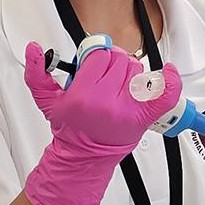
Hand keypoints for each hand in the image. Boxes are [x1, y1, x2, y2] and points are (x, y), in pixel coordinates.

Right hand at [21, 41, 183, 204]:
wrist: (84, 155)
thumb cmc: (71, 126)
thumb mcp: (47, 101)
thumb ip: (36, 73)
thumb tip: (34, 49)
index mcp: (83, 97)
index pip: (98, 55)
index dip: (95, 57)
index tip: (92, 65)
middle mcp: (107, 103)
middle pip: (120, 60)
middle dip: (111, 64)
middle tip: (104, 77)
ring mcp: (128, 110)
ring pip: (137, 70)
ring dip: (129, 74)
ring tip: (118, 87)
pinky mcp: (145, 116)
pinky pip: (166, 93)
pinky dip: (170, 81)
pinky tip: (167, 72)